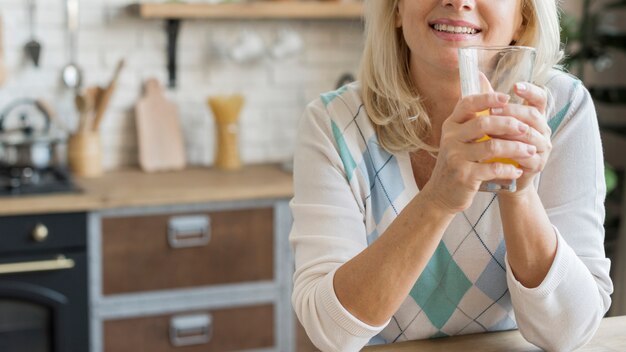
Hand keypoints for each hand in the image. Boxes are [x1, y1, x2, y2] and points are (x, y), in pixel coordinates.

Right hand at [422, 92, 535, 213]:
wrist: (441, 193)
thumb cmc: (457, 162)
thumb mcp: (458, 139)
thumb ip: (471, 117)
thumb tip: (483, 79)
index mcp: (451, 125)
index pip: (467, 104)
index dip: (488, 98)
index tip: (507, 98)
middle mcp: (450, 139)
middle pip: (484, 123)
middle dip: (509, 124)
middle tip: (525, 128)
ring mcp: (456, 157)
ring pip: (492, 146)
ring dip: (515, 147)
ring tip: (529, 150)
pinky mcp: (464, 176)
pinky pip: (493, 168)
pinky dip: (509, 169)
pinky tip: (517, 170)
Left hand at [490, 82, 550, 194]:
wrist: (501, 178)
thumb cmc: (497, 147)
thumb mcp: (493, 124)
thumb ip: (489, 101)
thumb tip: (477, 74)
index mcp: (534, 117)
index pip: (540, 99)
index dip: (531, 91)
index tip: (515, 86)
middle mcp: (543, 130)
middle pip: (533, 116)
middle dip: (512, 112)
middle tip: (493, 110)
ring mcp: (542, 148)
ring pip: (530, 135)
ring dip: (510, 132)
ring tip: (492, 130)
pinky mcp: (537, 164)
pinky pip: (527, 155)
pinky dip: (512, 151)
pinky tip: (498, 148)